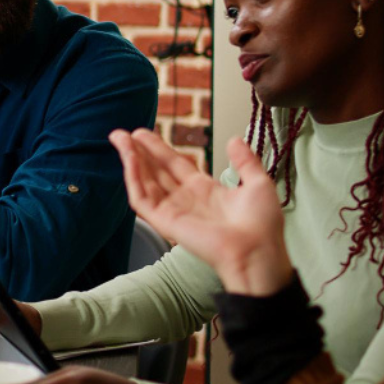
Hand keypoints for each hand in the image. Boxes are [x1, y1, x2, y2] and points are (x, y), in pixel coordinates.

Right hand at [110, 129, 292, 296]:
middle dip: (138, 151)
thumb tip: (235, 139)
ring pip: (144, 182)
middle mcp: (186, 200)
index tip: (144, 133)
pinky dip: (134, 178)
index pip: (175, 165)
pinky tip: (130, 159)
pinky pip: (142, 198)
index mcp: (205, 191)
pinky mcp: (165, 222)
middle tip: (122, 133)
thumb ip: (245, 161)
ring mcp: (173, 211)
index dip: (159, 149)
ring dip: (131, 160)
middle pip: (155, 170)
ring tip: (120, 140)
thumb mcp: (258, 183)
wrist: (258, 251)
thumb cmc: (262, 226)